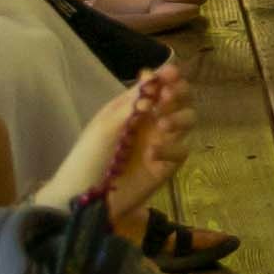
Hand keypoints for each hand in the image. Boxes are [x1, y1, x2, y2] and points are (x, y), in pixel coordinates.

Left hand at [38, 63, 193, 222]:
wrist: (86, 200)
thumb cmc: (88, 158)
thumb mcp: (105, 126)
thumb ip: (131, 103)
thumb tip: (152, 73)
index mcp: (132, 107)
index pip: (157, 85)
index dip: (168, 76)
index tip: (171, 74)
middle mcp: (150, 121)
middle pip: (180, 99)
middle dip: (178, 94)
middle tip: (167, 99)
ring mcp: (161, 142)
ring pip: (187, 120)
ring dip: (179, 118)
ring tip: (162, 126)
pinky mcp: (168, 165)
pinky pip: (182, 150)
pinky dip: (171, 149)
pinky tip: (152, 155)